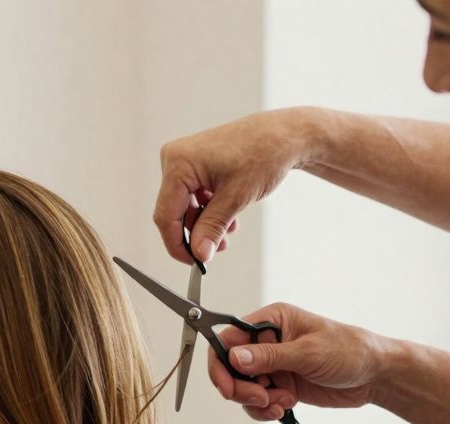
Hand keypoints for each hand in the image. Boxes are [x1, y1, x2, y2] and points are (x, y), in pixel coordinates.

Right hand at [154, 107, 317, 262]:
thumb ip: (212, 227)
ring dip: (204, 223)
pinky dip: (208, 210)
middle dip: (195, 232)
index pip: (166, 214)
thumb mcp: (236, 198)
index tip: (192, 262)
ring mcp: (183, 161)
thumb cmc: (263, 154)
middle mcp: (175, 159)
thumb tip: (199, 253)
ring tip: (228, 231)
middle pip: (173, 211)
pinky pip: (192, 196)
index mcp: (178, 163)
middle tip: (215, 249)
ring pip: (184, 206)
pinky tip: (227, 217)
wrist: (283, 135)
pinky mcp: (193, 164)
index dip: (177, 243)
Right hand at [208, 302, 391, 421]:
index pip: (229, 339)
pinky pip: (257, 402)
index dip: (221, 363)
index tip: (227, 386)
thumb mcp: (309, 352)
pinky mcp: (279, 385)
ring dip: (256, 402)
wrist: (375, 376)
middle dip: (241, 388)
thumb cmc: (350, 351)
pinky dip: (265, 409)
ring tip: (281, 403)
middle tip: (260, 399)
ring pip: (242, 387)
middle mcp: (267, 342)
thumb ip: (269, 356)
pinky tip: (284, 408)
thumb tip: (235, 357)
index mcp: (271, 321)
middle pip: (230, 367)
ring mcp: (272, 365)